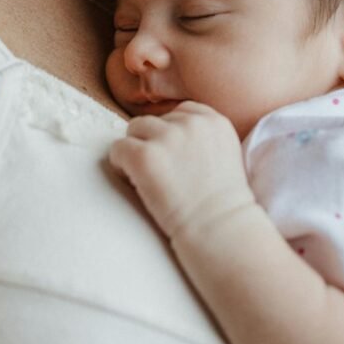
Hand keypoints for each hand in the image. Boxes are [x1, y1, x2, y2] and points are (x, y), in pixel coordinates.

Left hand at [109, 101, 256, 239]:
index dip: (171, 136)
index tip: (173, 160)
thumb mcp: (226, 154)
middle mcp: (191, 123)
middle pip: (154, 121)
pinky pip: (117, 149)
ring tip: (147, 178)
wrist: (218, 230)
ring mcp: (167, 137)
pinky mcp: (144, 155)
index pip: (180, 112)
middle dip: (152, 143)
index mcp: (214, 120)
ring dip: (136, 152)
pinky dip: (120, 166)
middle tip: (160, 173)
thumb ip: (202, 136)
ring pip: (133, 131)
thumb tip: (166, 132)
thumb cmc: (221, 204)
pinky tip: (135, 182)